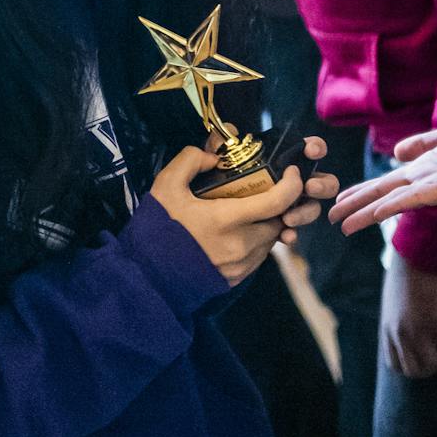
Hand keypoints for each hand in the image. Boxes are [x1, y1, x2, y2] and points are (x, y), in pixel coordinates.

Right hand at [149, 142, 333, 284]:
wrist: (144, 278)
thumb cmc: (157, 230)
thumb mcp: (166, 187)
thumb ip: (190, 161)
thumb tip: (214, 157)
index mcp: (227, 220)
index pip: (278, 202)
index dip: (292, 184)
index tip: (291, 172)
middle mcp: (241, 245)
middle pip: (279, 220)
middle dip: (278, 205)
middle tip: (265, 191)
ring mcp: (241, 265)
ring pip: (271, 239)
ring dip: (267, 223)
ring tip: (248, 211)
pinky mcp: (237, 279)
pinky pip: (259, 255)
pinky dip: (257, 241)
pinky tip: (238, 232)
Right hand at [328, 113, 436, 233]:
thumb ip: (425, 142)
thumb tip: (396, 151)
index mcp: (428, 166)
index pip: (389, 180)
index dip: (364, 189)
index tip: (340, 198)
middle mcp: (429, 179)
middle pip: (386, 193)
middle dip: (358, 205)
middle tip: (331, 218)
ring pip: (395, 200)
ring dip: (368, 211)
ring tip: (344, 224)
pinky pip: (416, 197)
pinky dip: (395, 205)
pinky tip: (376, 212)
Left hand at [380, 254, 436, 378]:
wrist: (415, 254)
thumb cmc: (405, 272)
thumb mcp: (393, 300)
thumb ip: (396, 318)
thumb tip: (407, 327)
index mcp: (388, 330)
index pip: (396, 366)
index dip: (413, 369)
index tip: (426, 361)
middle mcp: (400, 335)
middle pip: (415, 370)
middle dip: (433, 368)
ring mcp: (418, 330)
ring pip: (433, 363)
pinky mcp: (436, 321)